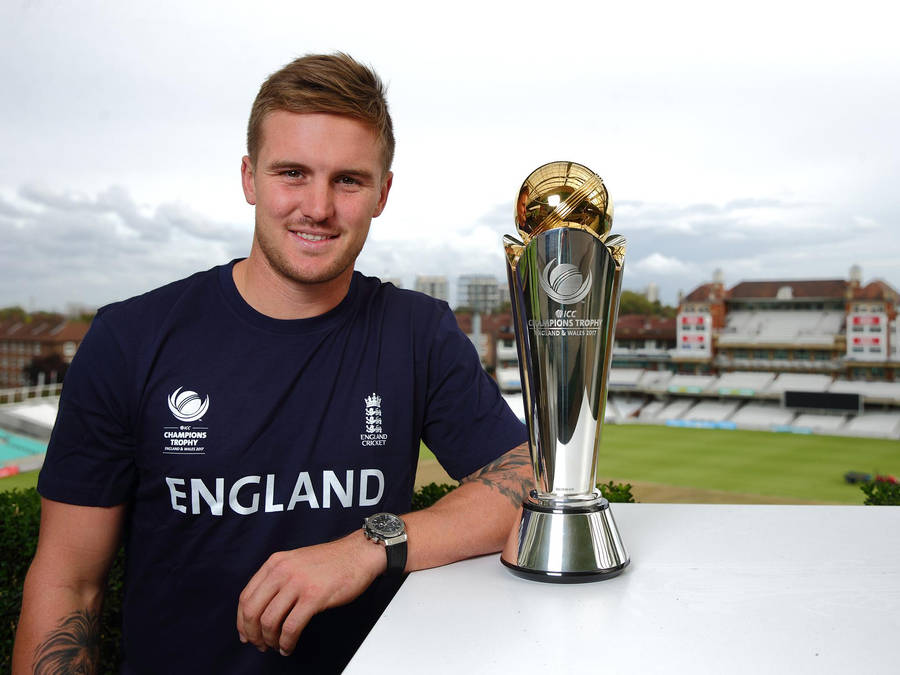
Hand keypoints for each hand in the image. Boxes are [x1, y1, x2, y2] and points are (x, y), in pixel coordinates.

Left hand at [236, 531, 385, 655]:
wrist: (359, 553)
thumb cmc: (332, 560)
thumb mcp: (296, 561)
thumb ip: (278, 578)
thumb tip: (263, 607)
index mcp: (275, 563)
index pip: (246, 596)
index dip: (241, 621)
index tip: (246, 633)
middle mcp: (282, 571)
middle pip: (252, 610)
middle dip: (252, 634)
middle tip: (260, 644)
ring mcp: (297, 583)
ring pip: (269, 621)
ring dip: (269, 640)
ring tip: (277, 646)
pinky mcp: (313, 597)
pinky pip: (290, 627)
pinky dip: (286, 642)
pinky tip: (289, 645)